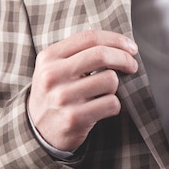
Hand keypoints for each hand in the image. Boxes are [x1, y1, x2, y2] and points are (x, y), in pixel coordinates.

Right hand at [28, 30, 138, 150]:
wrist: (37, 131)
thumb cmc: (55, 93)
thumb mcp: (54, 68)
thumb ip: (78, 52)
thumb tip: (118, 43)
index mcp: (49, 57)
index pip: (90, 38)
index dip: (116, 40)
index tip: (131, 47)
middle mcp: (52, 75)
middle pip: (101, 55)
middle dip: (124, 58)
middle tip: (132, 66)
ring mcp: (62, 97)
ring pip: (110, 80)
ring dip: (114, 87)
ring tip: (103, 93)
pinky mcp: (74, 118)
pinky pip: (111, 103)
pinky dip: (114, 105)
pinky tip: (103, 108)